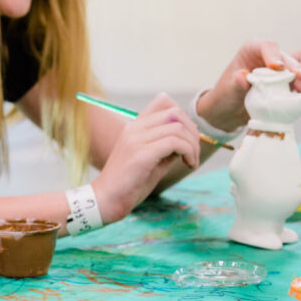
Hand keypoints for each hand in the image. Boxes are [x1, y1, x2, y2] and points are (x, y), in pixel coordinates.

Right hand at [92, 94, 199, 222]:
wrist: (107, 199)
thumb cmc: (129, 183)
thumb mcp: (151, 159)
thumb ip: (167, 147)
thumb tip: (190, 140)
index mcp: (134, 126)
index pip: (163, 101)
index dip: (183, 116)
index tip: (186, 138)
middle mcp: (135, 128)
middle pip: (175, 112)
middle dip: (192, 131)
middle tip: (194, 152)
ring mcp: (136, 139)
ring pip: (178, 128)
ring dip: (193, 145)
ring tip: (192, 161)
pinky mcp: (141, 154)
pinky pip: (174, 143)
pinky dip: (189, 153)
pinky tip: (189, 164)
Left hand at [197, 41, 300, 130]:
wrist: (232, 110)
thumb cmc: (227, 95)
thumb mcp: (228, 90)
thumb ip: (236, 83)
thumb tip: (243, 76)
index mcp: (253, 50)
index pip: (268, 45)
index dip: (275, 55)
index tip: (277, 68)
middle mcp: (272, 55)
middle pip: (295, 54)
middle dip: (300, 67)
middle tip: (298, 84)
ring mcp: (286, 67)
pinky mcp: (294, 80)